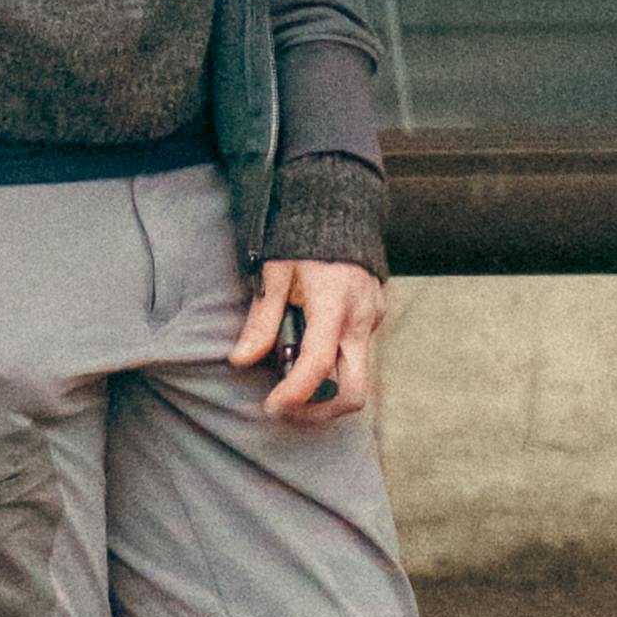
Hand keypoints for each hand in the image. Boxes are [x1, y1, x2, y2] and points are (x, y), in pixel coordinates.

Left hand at [235, 248, 383, 429]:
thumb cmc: (301, 237)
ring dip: (326, 388)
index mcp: (334, 304)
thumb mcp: (274, 272)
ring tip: (290, 375)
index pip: (318, 365)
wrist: (340, 206)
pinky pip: (358, 353)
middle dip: (321, 410)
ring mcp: (374, 319)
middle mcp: (361, 318)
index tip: (271, 406)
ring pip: (358, 375)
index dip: (294, 395)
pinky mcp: (376, 317)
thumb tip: (241, 360)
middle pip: (355, 391)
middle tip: (288, 409)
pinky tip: (308, 349)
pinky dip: (334, 364)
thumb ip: (262, 319)